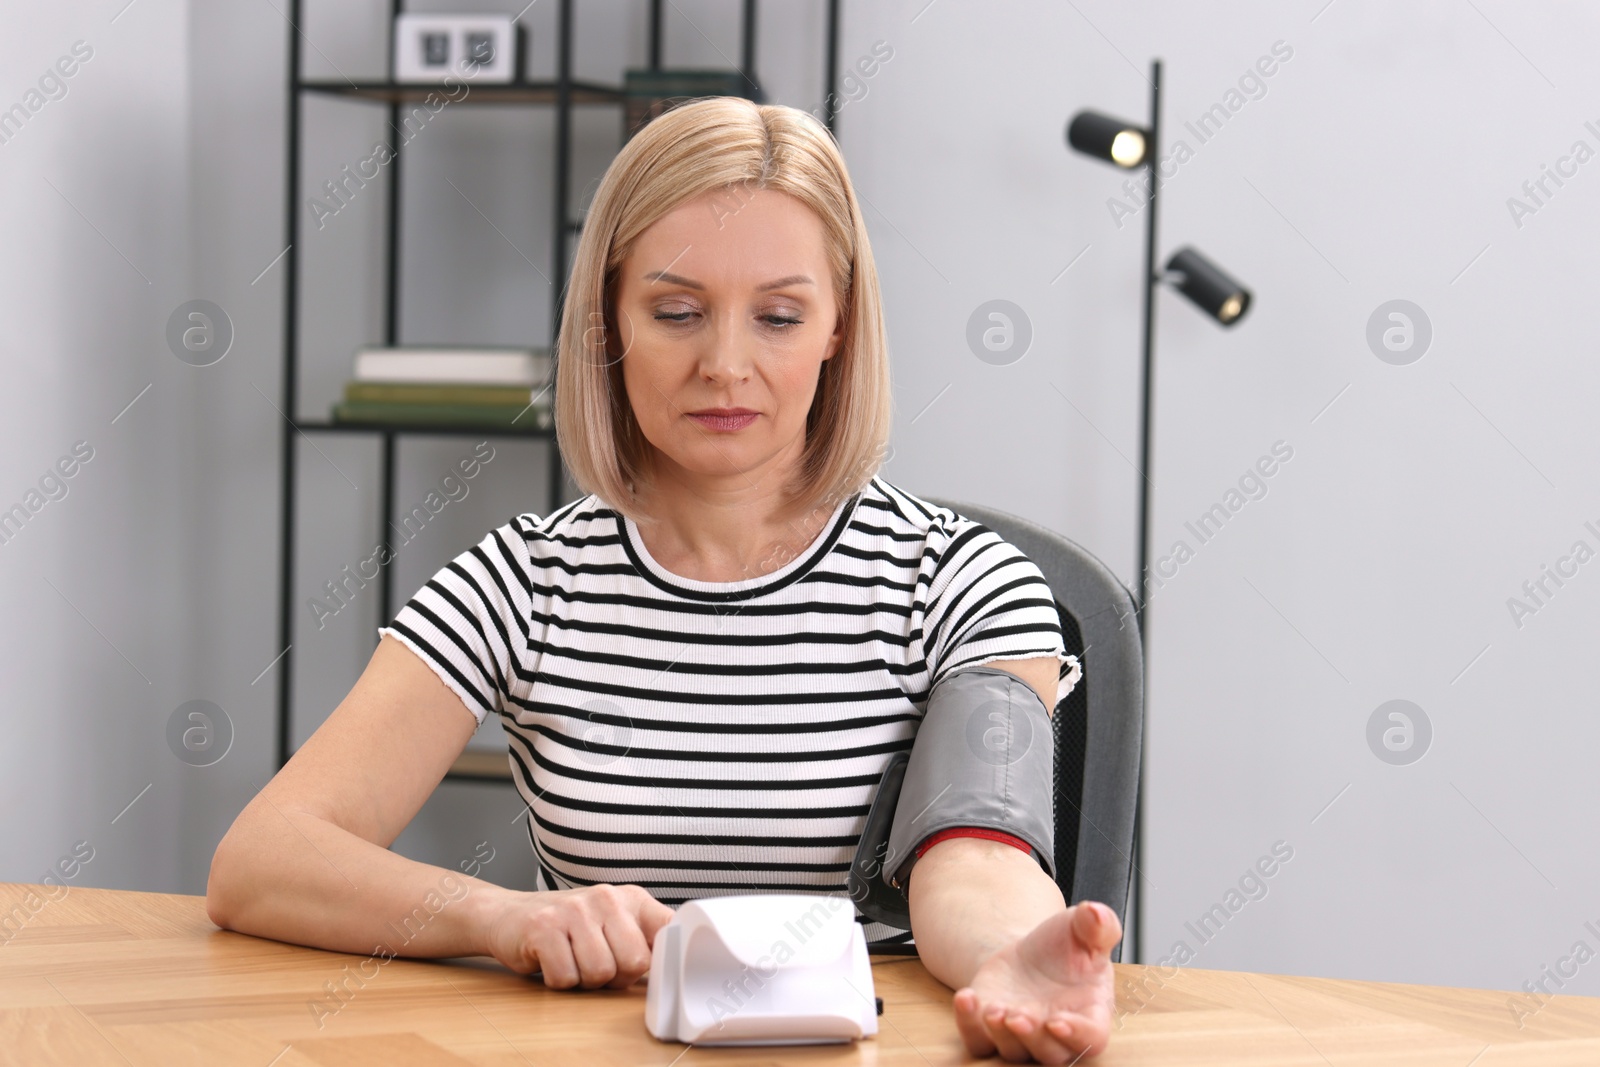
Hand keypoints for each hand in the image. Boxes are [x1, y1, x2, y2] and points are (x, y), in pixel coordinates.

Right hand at [482, 883, 675, 989]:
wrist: (510, 914)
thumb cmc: (570, 928)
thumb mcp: (613, 924)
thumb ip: (643, 941)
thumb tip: (676, 971)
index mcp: (631, 898)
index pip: (670, 929)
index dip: (667, 960)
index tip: (654, 972)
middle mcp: (606, 898)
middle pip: (636, 962)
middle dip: (617, 978)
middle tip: (598, 968)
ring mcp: (574, 910)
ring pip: (600, 973)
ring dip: (584, 981)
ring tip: (573, 962)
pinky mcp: (543, 927)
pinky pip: (565, 977)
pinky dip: (558, 981)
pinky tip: (552, 962)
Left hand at [952, 900, 1120, 1062]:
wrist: (1031, 954)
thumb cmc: (1067, 947)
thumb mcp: (1083, 929)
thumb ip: (1098, 925)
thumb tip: (1095, 913)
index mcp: (1090, 1014)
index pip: (1091, 1038)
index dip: (1077, 1034)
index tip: (1057, 1021)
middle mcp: (1057, 1035)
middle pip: (1050, 1054)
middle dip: (1032, 1037)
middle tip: (1017, 1016)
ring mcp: (1021, 1037)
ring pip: (1012, 1052)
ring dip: (1000, 1034)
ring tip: (992, 1009)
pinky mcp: (989, 1030)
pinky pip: (977, 1040)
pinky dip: (968, 1023)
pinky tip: (966, 997)